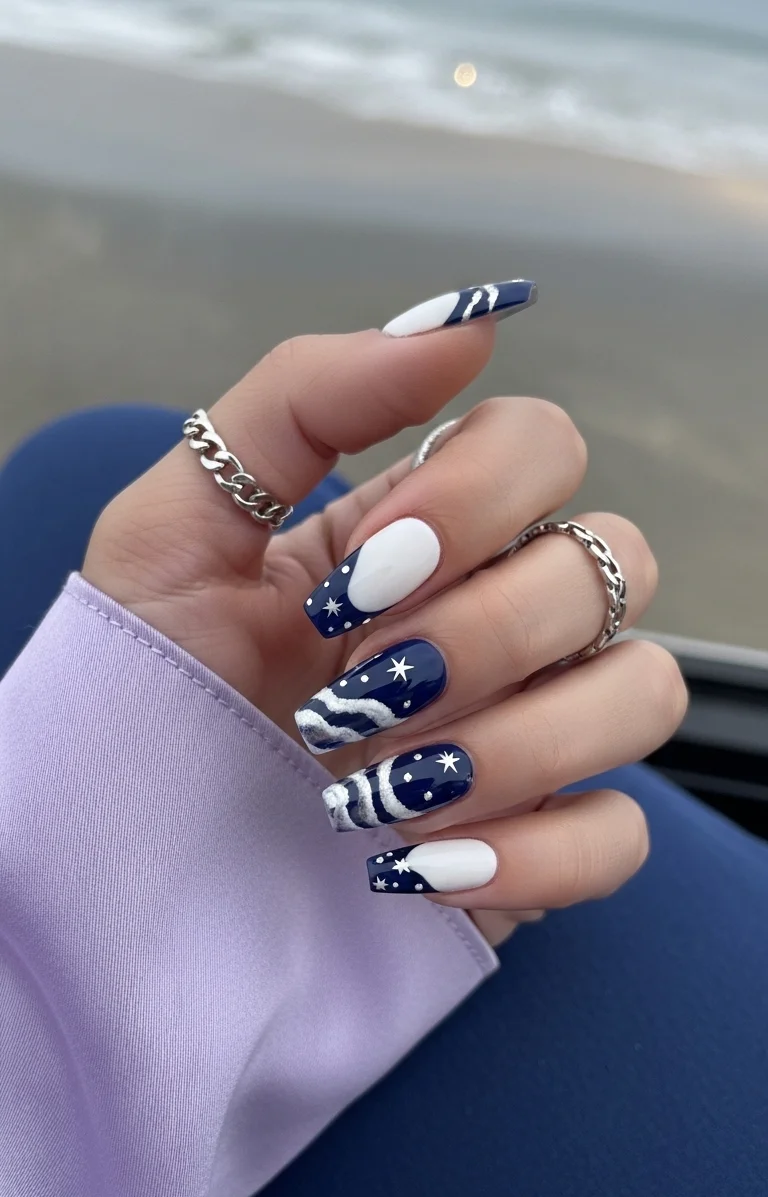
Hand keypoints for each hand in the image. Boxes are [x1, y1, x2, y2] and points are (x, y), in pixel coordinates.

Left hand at [83, 312, 685, 934]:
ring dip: (515, 743)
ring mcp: (530, 730)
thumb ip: (306, 400)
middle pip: (610, 564)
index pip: (544, 447)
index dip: (475, 503)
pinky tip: (418, 866)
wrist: (121, 847)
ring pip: (644, 691)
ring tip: (383, 789)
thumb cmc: (143, 684)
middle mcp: (499, 616)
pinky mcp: (536, 846)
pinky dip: (534, 853)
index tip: (361, 578)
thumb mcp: (181, 523)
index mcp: (424, 530)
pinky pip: (617, 833)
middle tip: (357, 692)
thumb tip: (469, 319)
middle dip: (480, 633)